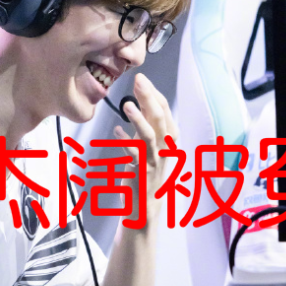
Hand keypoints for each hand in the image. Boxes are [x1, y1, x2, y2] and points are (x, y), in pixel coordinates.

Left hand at [113, 73, 178, 224]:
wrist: (145, 207)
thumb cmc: (146, 171)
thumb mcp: (150, 144)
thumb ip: (147, 124)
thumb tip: (141, 99)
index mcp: (170, 140)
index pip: (165, 112)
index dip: (154, 94)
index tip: (141, 79)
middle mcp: (165, 149)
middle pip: (159, 119)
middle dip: (149, 99)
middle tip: (138, 80)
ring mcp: (154, 161)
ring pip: (149, 137)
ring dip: (139, 120)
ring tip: (127, 105)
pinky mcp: (141, 173)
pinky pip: (134, 156)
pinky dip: (125, 142)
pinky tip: (116, 131)